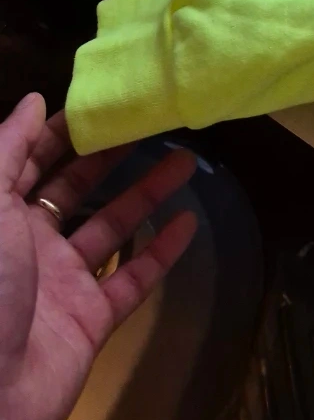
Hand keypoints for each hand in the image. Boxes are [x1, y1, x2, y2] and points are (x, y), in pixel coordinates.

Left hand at [0, 92, 196, 419]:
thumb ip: (6, 150)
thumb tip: (32, 100)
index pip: (31, 161)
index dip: (63, 130)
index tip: (104, 103)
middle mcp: (28, 245)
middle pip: (75, 189)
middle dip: (111, 154)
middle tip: (154, 121)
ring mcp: (62, 283)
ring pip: (111, 228)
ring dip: (147, 192)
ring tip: (186, 158)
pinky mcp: (91, 319)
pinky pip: (133, 278)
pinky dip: (162, 251)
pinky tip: (188, 222)